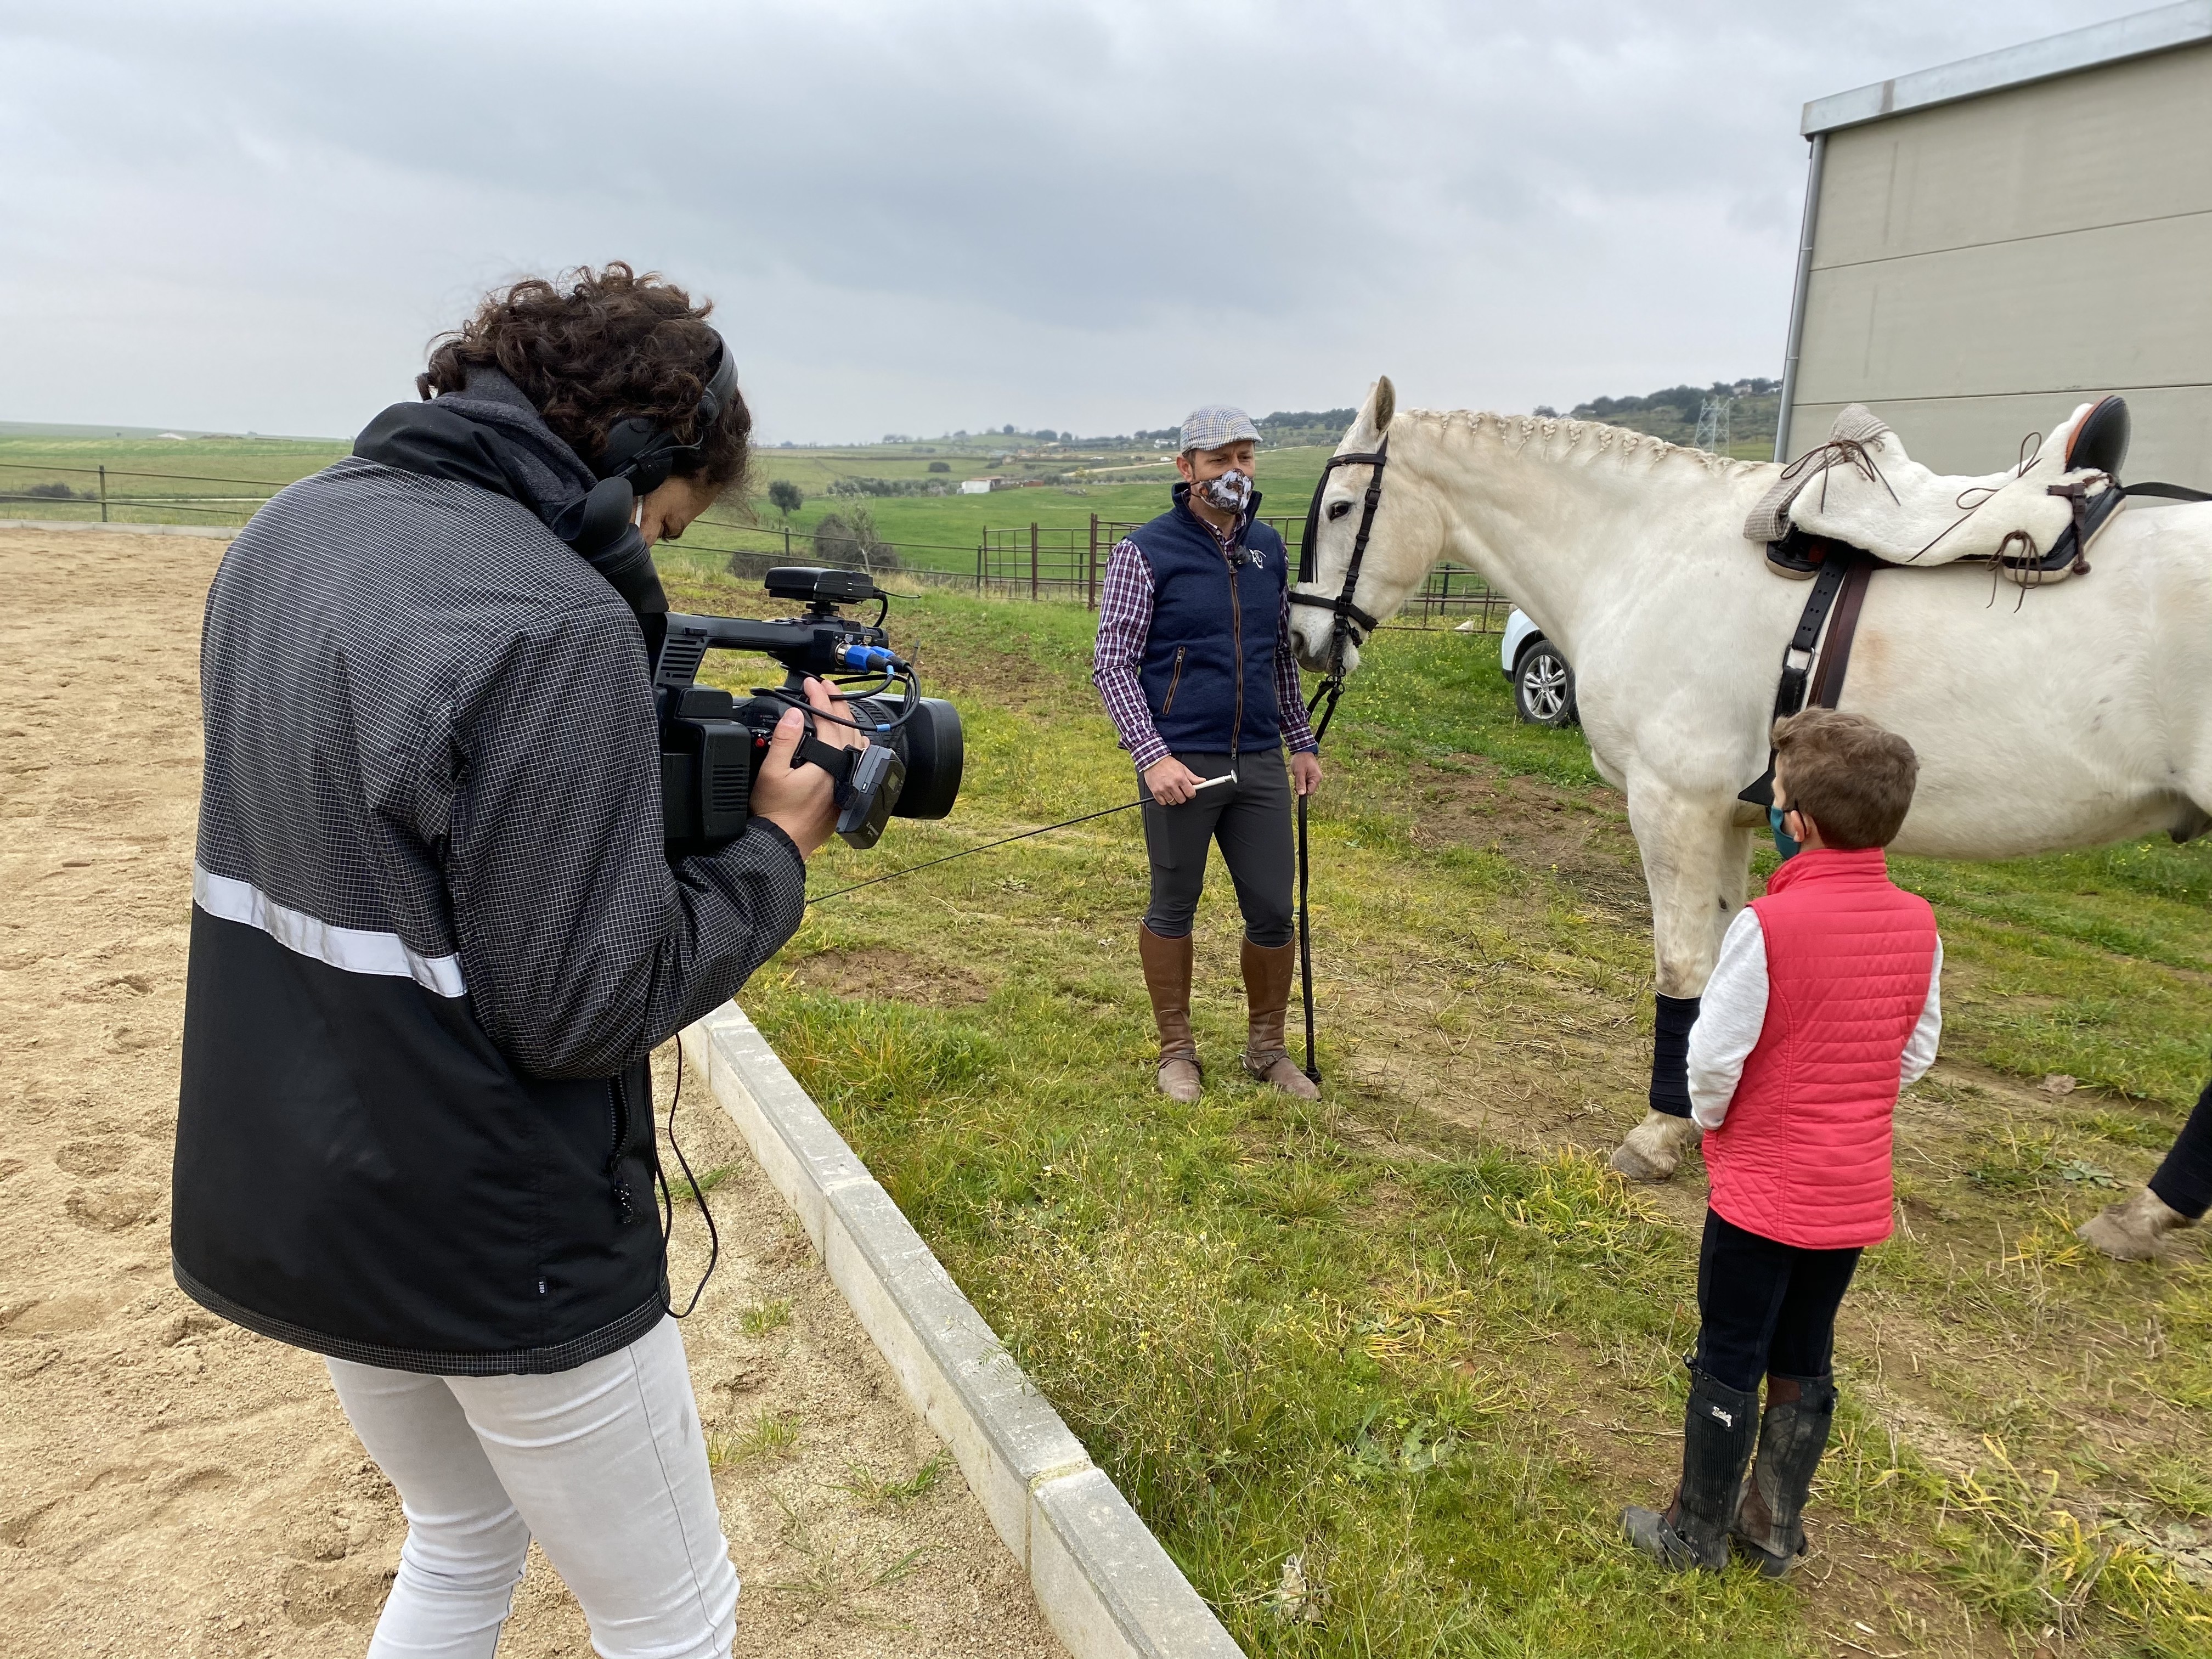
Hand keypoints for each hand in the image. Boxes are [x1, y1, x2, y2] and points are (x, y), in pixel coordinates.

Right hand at [750, 678, 864, 856]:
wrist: (781, 845)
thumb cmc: (774, 814)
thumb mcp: (771, 773)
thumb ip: (784, 740)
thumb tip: (794, 714)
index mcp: (828, 764)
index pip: (828, 721)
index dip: (819, 699)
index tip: (810, 684)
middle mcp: (843, 772)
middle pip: (846, 729)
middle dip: (835, 704)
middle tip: (824, 687)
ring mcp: (846, 783)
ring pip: (855, 744)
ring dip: (846, 722)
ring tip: (836, 706)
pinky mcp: (844, 793)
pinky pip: (855, 760)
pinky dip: (851, 743)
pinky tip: (847, 740)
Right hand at [1142, 755, 1204, 805]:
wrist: (1153, 760)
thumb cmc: (1167, 763)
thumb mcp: (1182, 768)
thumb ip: (1192, 777)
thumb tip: (1202, 781)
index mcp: (1180, 778)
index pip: (1190, 793)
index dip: (1191, 793)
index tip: (1189, 792)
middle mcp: (1172, 785)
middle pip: (1182, 800)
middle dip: (1182, 796)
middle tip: (1179, 790)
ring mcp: (1163, 789)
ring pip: (1172, 802)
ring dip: (1173, 798)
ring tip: (1171, 790)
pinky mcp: (1155, 792)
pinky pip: (1163, 803)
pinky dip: (1164, 800)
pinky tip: (1165, 792)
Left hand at [1290, 751, 1322, 797]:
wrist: (1303, 750)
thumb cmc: (1301, 759)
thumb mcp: (1299, 772)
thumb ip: (1300, 783)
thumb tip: (1301, 794)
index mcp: (1316, 778)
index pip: (1310, 792)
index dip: (1303, 791)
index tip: (1297, 786)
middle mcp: (1317, 779)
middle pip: (1308, 789)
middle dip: (1301, 786)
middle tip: (1297, 778)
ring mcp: (1315, 777)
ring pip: (1306, 785)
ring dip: (1300, 782)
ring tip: (1298, 774)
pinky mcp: (1312, 775)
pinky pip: (1306, 781)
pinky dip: (1302, 779)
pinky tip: (1300, 773)